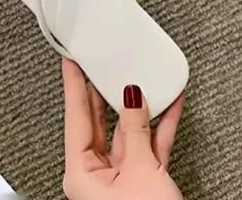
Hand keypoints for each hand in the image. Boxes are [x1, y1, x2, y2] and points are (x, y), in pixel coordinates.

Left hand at [61, 59, 184, 199]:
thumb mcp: (140, 169)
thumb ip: (136, 130)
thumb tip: (132, 98)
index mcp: (82, 173)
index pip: (76, 118)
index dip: (74, 86)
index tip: (71, 61)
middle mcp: (98, 174)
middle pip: (99, 121)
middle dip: (105, 91)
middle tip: (104, 63)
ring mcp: (122, 176)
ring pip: (127, 131)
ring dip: (141, 107)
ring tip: (146, 78)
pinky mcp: (144, 180)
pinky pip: (149, 144)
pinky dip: (160, 124)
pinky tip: (170, 104)